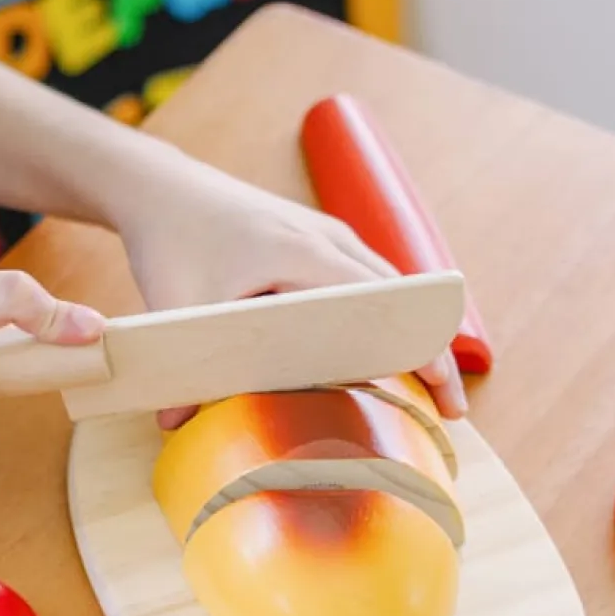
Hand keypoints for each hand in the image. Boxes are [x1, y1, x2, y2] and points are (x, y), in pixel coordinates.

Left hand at [119, 159, 466, 427]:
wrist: (164, 188)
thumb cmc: (173, 239)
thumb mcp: (173, 305)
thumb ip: (179, 368)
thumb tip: (174, 427)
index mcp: (303, 253)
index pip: (384, 303)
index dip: (419, 347)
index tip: (445, 390)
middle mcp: (329, 239)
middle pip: (403, 298)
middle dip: (430, 353)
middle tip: (450, 410)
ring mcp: (330, 236)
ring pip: (390, 289)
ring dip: (413, 335)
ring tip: (428, 391)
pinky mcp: (321, 242)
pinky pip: (370, 282)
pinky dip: (389, 317)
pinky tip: (388, 357)